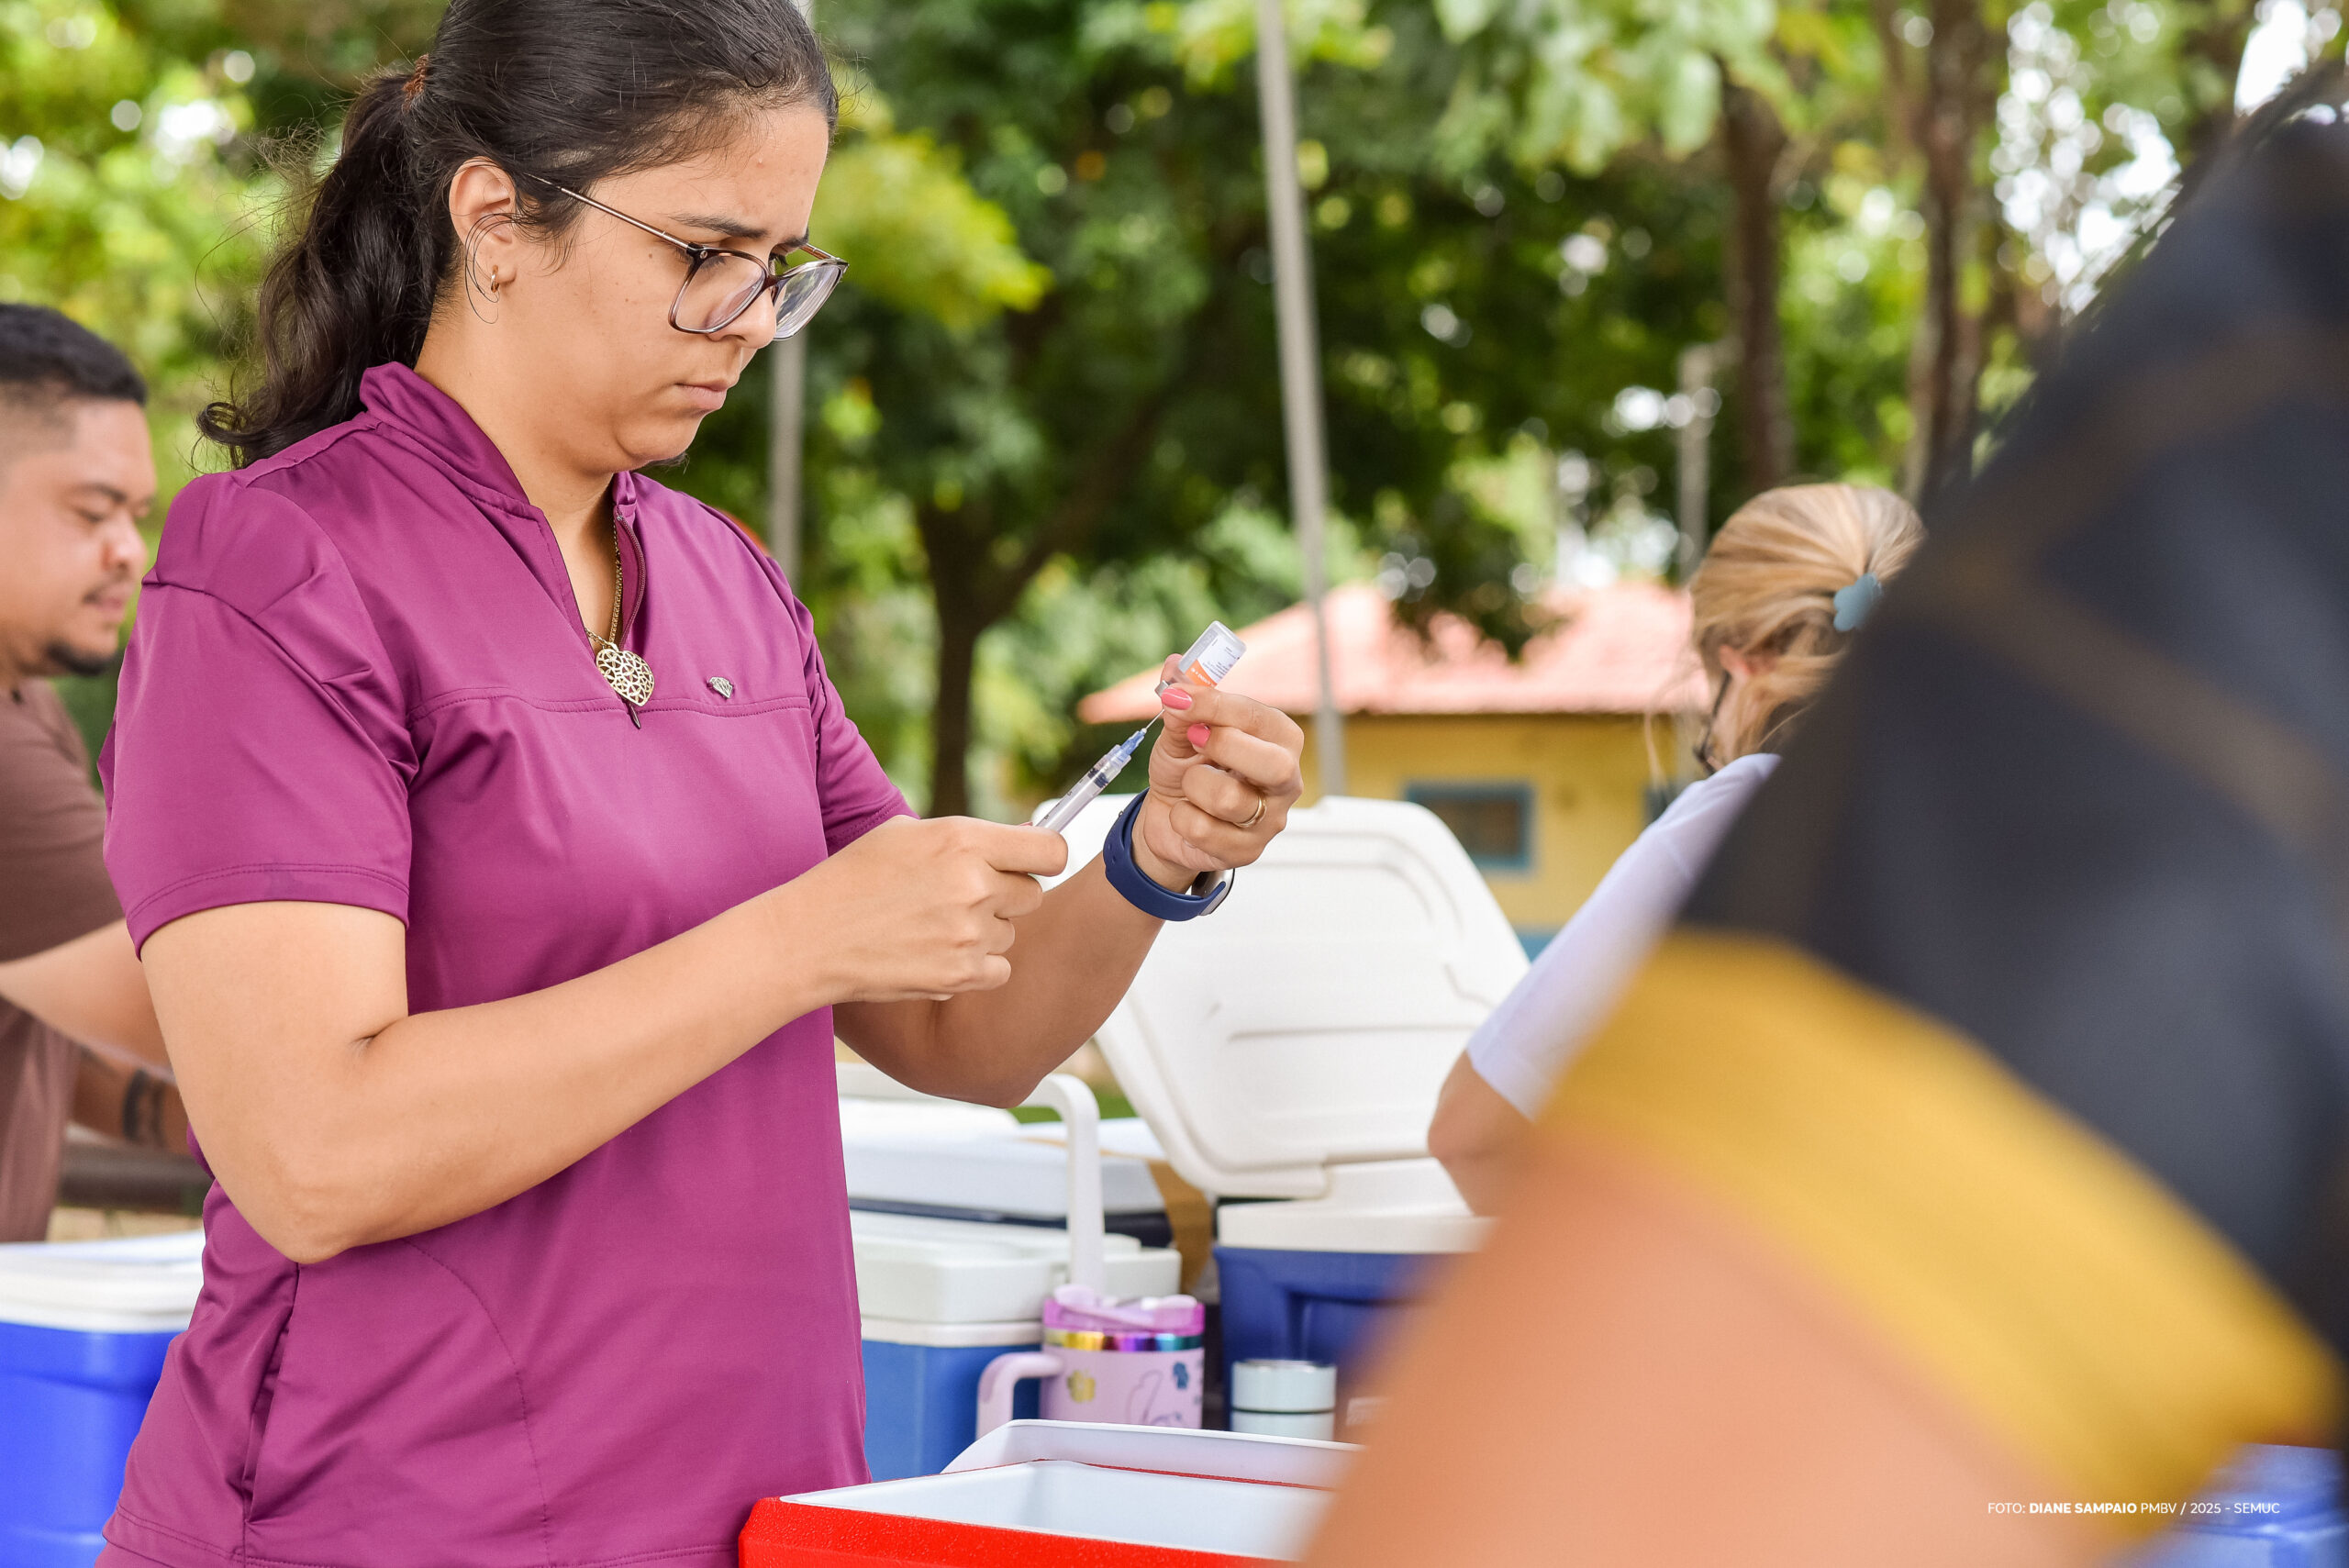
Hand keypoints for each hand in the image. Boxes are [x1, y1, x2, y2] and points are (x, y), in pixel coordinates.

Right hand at [794, 816, 1068, 1001]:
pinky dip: (976, 967)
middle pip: (1032, 894)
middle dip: (1005, 896)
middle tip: (961, 898)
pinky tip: (937, 953)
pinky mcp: (961, 975)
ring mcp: (969, 934)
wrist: (811, 938)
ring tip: (934, 926)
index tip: (1031, 863)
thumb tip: (1030, 837)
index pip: (1050, 850)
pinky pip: (999, 970)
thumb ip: (971, 838)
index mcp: (963, 841)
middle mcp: (974, 885)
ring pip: (1011, 933)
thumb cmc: (854, 880)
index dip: (1044, 857)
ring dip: (985, 931)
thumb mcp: (907, 835)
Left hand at [1133, 656, 1305, 888]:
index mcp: (1278, 739)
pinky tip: (1187, 814)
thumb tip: (1176, 666)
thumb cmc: (1186, 769)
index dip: (1215, 704)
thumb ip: (1183, 701)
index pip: (1259, 717)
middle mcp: (1285, 779)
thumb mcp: (1181, 732)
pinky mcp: (1247, 851)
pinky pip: (1204, 831)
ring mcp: (1270, 818)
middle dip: (1223, 747)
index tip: (1178, 696)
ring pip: (1229, 799)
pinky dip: (1181, 817)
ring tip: (1189, 786)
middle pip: (1274, 765)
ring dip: (1192, 785)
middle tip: (1192, 741)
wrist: (1168, 819)